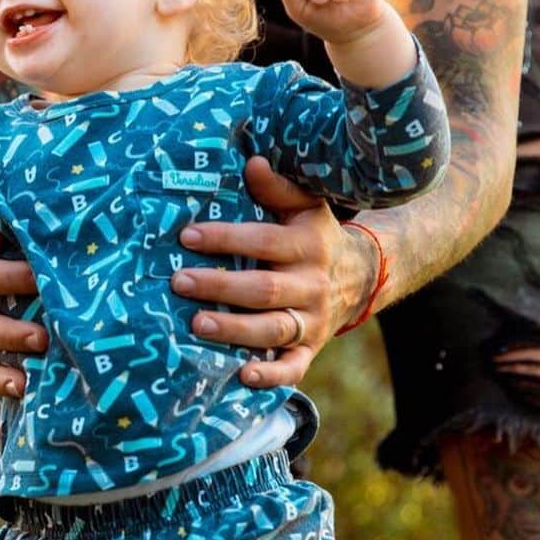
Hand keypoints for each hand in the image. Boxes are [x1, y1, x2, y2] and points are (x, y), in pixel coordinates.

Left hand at [171, 157, 377, 387]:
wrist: (360, 276)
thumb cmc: (313, 235)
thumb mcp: (305, 205)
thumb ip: (277, 187)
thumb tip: (251, 162)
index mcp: (308, 245)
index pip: (264, 240)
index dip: (226, 238)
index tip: (187, 236)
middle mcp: (312, 285)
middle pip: (264, 289)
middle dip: (219, 286)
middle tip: (179, 281)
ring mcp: (312, 321)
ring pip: (273, 330)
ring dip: (234, 329)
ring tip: (196, 324)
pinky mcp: (310, 349)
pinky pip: (293, 368)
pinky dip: (271, 377)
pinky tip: (242, 376)